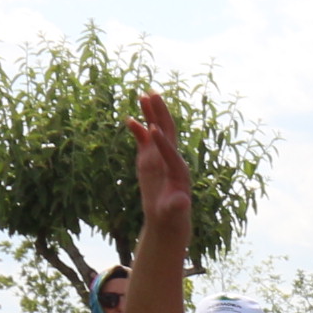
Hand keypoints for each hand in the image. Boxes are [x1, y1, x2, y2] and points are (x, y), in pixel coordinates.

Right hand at [126, 90, 192, 240]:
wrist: (167, 218)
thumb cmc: (172, 217)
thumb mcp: (174, 213)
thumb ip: (178, 206)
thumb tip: (182, 201)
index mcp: (179, 170)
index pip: (171, 152)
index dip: (162, 142)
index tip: (154, 130)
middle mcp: (172, 159)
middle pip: (168, 132)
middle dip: (161, 114)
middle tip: (154, 94)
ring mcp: (160, 157)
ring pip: (156, 131)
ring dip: (150, 114)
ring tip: (143, 95)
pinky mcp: (150, 159)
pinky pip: (144, 140)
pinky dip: (138, 130)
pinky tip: (129, 120)